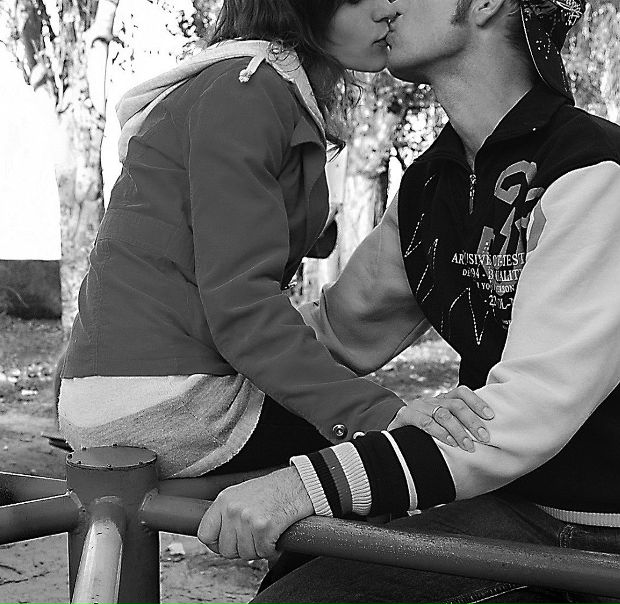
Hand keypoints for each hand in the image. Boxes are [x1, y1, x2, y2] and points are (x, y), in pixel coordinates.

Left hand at [197, 467, 312, 560]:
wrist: (299, 484)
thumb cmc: (275, 489)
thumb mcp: (243, 495)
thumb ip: (228, 514)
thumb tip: (218, 538)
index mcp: (224, 500)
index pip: (205, 534)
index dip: (217, 543)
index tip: (227, 543)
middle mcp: (232, 509)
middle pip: (226, 549)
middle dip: (241, 548)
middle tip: (254, 536)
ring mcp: (247, 519)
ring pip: (245, 553)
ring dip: (258, 548)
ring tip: (266, 532)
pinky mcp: (264, 528)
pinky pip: (262, 552)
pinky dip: (271, 548)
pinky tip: (275, 534)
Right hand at [388, 385, 493, 451]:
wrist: (392, 435)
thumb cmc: (422, 432)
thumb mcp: (440, 424)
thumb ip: (457, 425)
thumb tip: (484, 436)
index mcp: (442, 399)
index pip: (462, 392)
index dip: (477, 402)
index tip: (491, 416)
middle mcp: (432, 400)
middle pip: (456, 404)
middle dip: (472, 421)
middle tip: (484, 437)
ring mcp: (418, 407)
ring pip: (443, 413)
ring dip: (458, 430)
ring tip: (468, 446)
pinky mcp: (405, 416)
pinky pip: (425, 423)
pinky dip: (440, 433)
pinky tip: (449, 442)